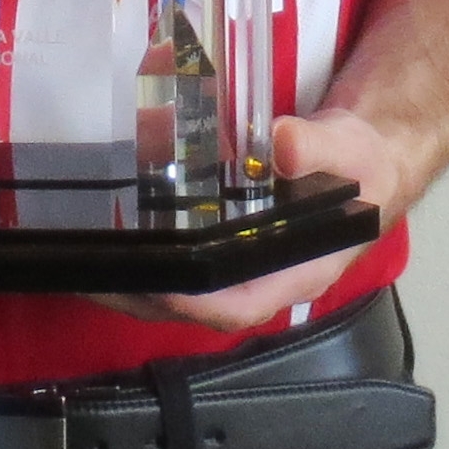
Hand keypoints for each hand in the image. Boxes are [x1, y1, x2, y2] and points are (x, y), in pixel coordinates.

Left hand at [86, 107, 400, 334]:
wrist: (366, 162)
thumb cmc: (362, 169)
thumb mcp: (351, 153)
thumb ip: (318, 148)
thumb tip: (280, 144)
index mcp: (293, 272)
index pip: (234, 304)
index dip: (192, 301)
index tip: (152, 283)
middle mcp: (259, 278)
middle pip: (192, 303)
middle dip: (140, 294)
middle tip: (90, 274)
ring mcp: (239, 264)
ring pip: (179, 286)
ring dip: (133, 278)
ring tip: (82, 259)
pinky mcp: (225, 242)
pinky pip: (180, 258)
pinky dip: (146, 250)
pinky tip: (111, 228)